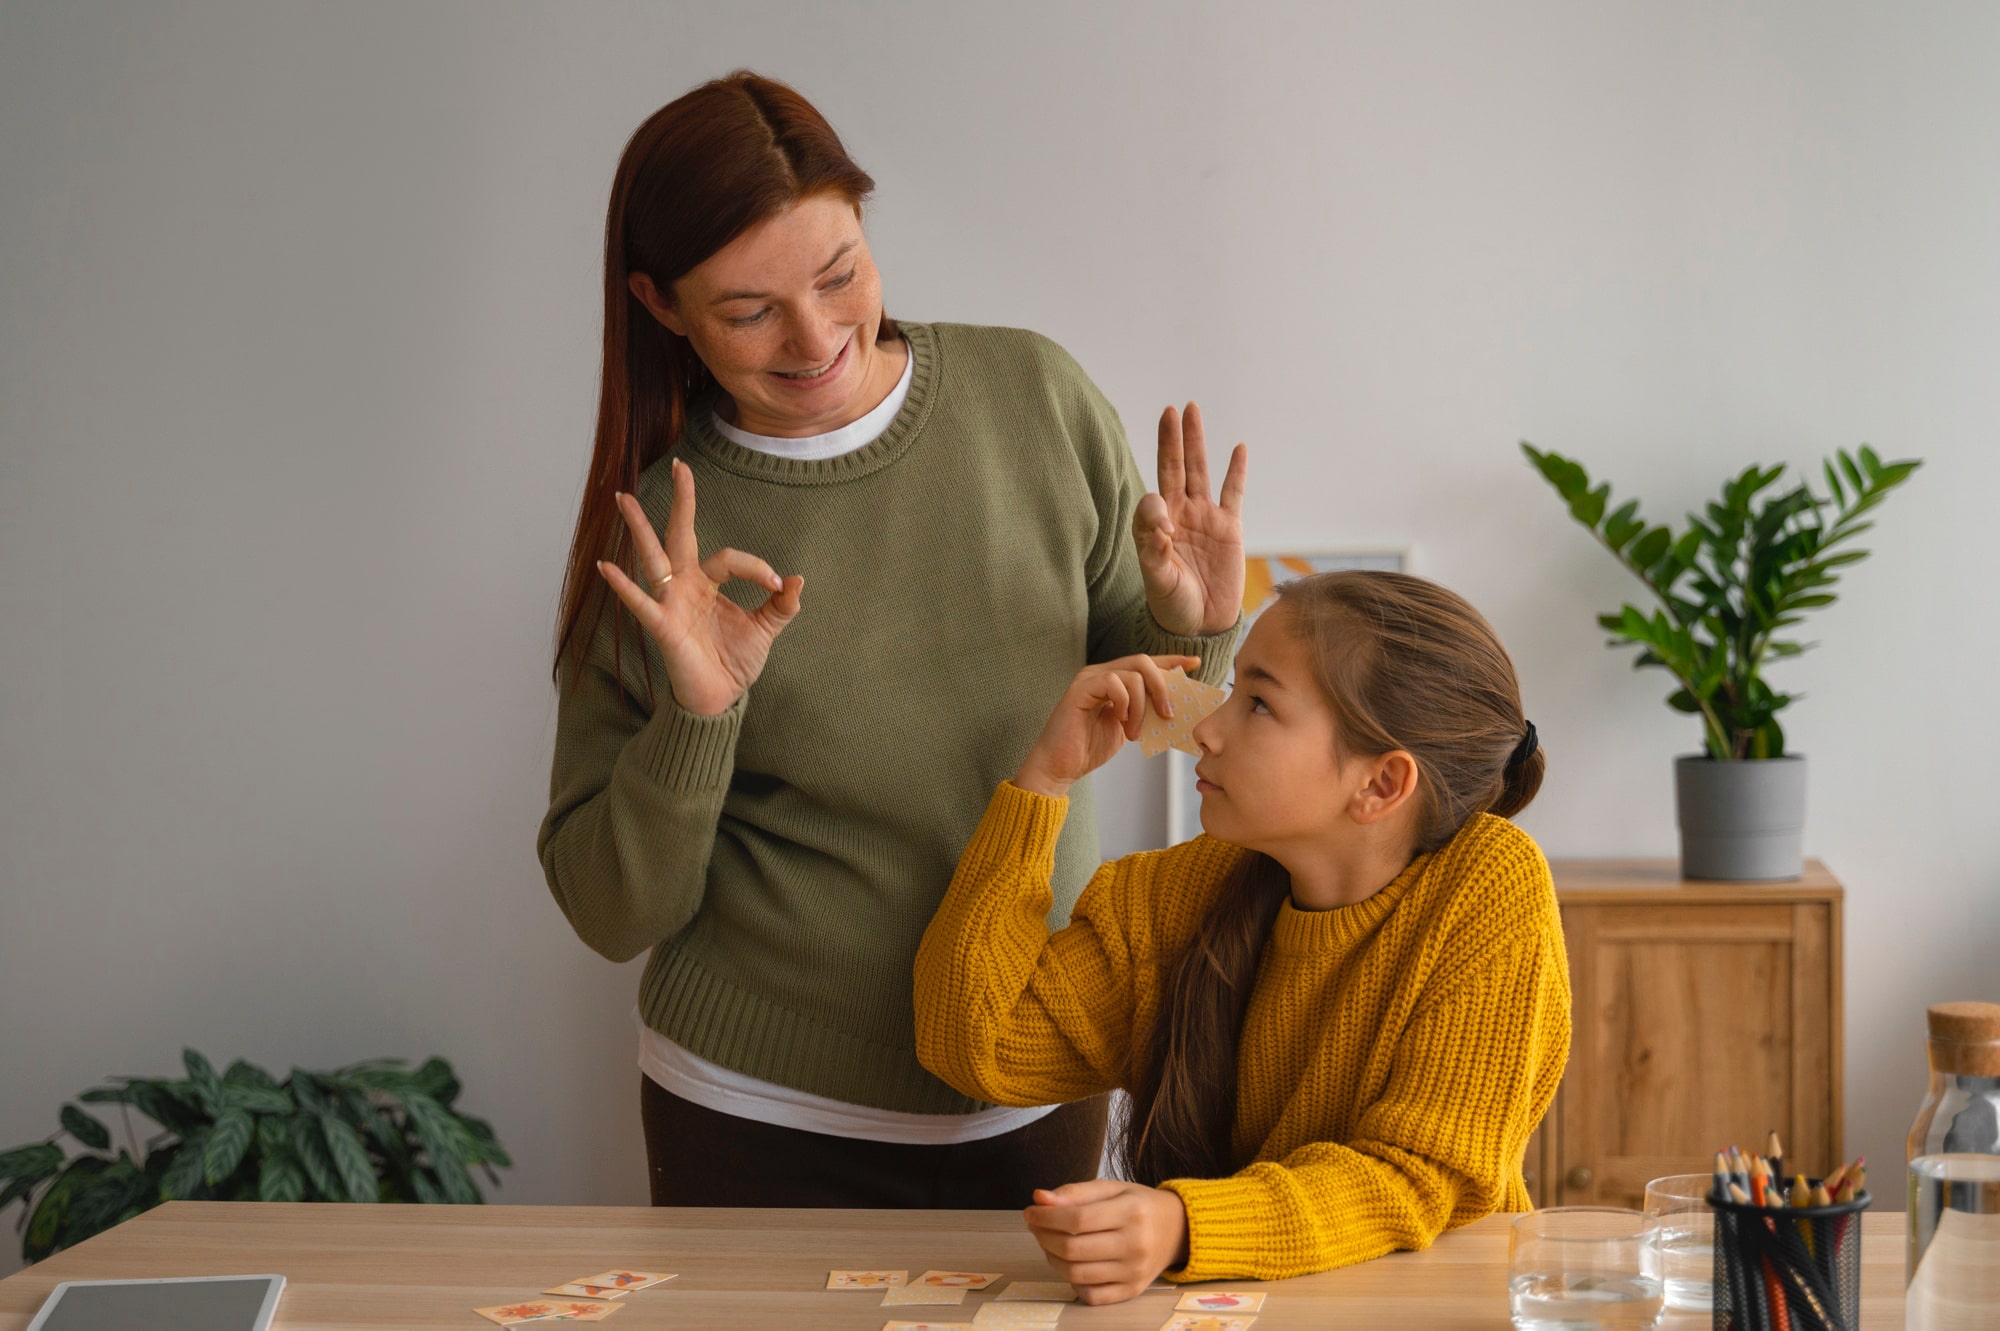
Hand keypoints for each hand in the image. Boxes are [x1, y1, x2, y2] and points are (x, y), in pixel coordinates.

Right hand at [595, 458, 803, 716]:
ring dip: (639, 528)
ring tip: (622, 497)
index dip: (757, 568)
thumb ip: (781, 605)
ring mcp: (670, 602)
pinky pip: (641, 603)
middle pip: (680, 535)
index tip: (780, 585)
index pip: (731, 559)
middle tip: (680, 465)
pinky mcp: (662, 626)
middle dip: (681, 501)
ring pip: (653, 557)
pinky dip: (624, 586)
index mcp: (708, 583)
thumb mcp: (765, 629)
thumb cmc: (735, 662)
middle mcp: (685, 585)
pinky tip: (606, 566)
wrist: (720, 699)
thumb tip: (798, 580)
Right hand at [1013, 655, 1201, 798]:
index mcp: (1114, 680)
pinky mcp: (1080, 688)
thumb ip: (1145, 711)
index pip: (1147, 663)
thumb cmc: (1090, 747)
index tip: (1194, 664)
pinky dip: (1124, 703)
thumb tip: (1174, 706)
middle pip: (1143, 662)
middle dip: (1162, 686)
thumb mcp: (1128, 727)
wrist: (1060, 766)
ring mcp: (1089, 678)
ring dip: (1142, 705)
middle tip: (1167, 713)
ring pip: (1132, 674)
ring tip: (1134, 731)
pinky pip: (1113, 683)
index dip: (1171, 661)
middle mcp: (1101, 673)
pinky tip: (1120, 722)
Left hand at [1024, 1179, 1189, 1303]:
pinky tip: (1069, 1263)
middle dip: (1044, 1237)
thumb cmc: (1138, 1205)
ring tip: (1048, 1242)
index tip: (1031, 1212)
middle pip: (1073, 1249)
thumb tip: (1039, 1199)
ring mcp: (1134, 1272)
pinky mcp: (1132, 1290)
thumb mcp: (1111, 1188)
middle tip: (1035, 1226)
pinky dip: (1072, 1281)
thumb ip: (1074, 1192)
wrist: (1177, 1229)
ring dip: (1051, 1258)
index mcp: (1131, 1212)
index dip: (1046, 1217)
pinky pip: (1091, 1295)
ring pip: (1076, 1274)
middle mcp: (1136, 1244)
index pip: (1077, 1219)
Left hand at [1134, 403, 1246, 636]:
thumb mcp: (1158, 581)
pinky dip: (1236, 470)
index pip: (1154, 499)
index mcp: (1156, 527)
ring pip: (1200, 471)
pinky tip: (1238, 447)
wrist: (1202, 624)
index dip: (1157, 509)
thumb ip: (1154, 551)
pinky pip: (1234, 492)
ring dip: (1196, 442)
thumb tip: (1161, 520)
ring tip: (1192, 411)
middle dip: (1172, 439)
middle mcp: (1179, 515)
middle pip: (1174, 468)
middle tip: (1172, 410)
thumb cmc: (1172, 604)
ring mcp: (1205, 517)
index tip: (1166, 533)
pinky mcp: (1230, 526)